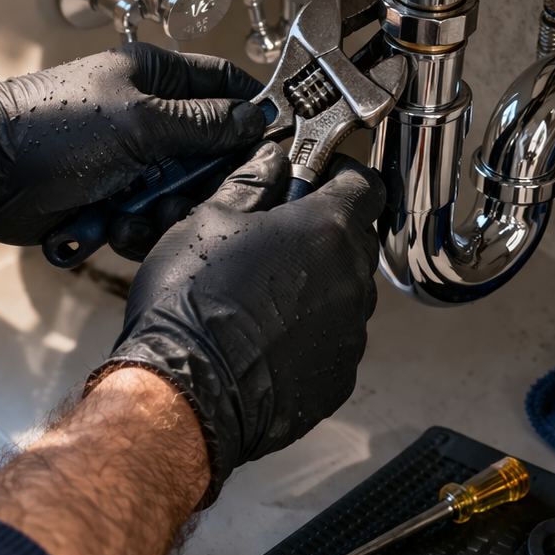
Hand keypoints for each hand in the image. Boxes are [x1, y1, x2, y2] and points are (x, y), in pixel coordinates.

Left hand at [0, 43, 266, 246]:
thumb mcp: (139, 123)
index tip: (271, 146)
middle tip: (180, 194)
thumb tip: (255, 118)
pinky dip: (128, 229)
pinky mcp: (109, 198)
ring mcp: (127, 161)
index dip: (249, 114)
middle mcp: (146, 117)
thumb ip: (202, 125)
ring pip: (177, 195)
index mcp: (155, 78)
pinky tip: (107, 226)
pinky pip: (142, 221)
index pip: (223, 86)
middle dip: (197, 182)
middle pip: (208, 154)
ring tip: (130, 212)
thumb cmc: (50, 130)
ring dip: (159, 212)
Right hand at [100, 143, 384, 505]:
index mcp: (327, 230)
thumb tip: (269, 162)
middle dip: (323, 232)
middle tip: (276, 236)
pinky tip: (265, 337)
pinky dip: (310, 334)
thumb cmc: (193, 302)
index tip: (315, 180)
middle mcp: (352, 281)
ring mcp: (351, 334)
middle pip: (356, 239)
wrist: (187, 391)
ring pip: (346, 293)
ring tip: (263, 294)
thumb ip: (250, 183)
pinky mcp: (338, 377)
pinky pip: (334, 342)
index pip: (366, 185)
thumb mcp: (208, 219)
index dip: (340, 177)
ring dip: (316, 284)